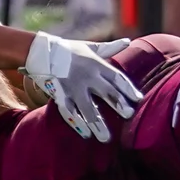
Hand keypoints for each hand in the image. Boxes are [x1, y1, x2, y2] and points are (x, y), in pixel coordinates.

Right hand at [22, 33, 143, 142]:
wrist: (41, 52)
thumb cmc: (69, 50)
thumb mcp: (90, 47)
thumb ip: (110, 48)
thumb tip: (127, 41)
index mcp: (96, 64)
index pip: (117, 78)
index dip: (128, 89)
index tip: (138, 99)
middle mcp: (87, 76)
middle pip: (106, 92)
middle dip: (118, 104)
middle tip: (129, 115)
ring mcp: (73, 87)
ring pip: (87, 108)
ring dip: (97, 123)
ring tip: (106, 138)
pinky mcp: (60, 95)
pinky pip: (70, 112)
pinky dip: (77, 124)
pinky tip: (86, 134)